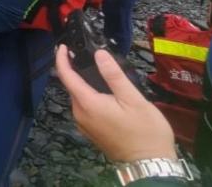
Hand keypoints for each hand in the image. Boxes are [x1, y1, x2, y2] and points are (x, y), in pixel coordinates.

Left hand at [56, 45, 176, 162]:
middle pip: (72, 87)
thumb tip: (99, 54)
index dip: (61, 59)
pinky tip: (101, 92)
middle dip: (74, 70)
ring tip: (94, 70)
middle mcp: (80, 115)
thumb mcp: (133, 99)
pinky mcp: (91, 132)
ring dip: (82, 84)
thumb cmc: (145, 131)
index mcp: (88, 104)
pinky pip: (84, 108)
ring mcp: (84, 125)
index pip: (66, 77)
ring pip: (78, 98)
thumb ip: (114, 75)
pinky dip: (88, 96)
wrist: (149, 164)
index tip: (62, 46)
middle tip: (83, 55)